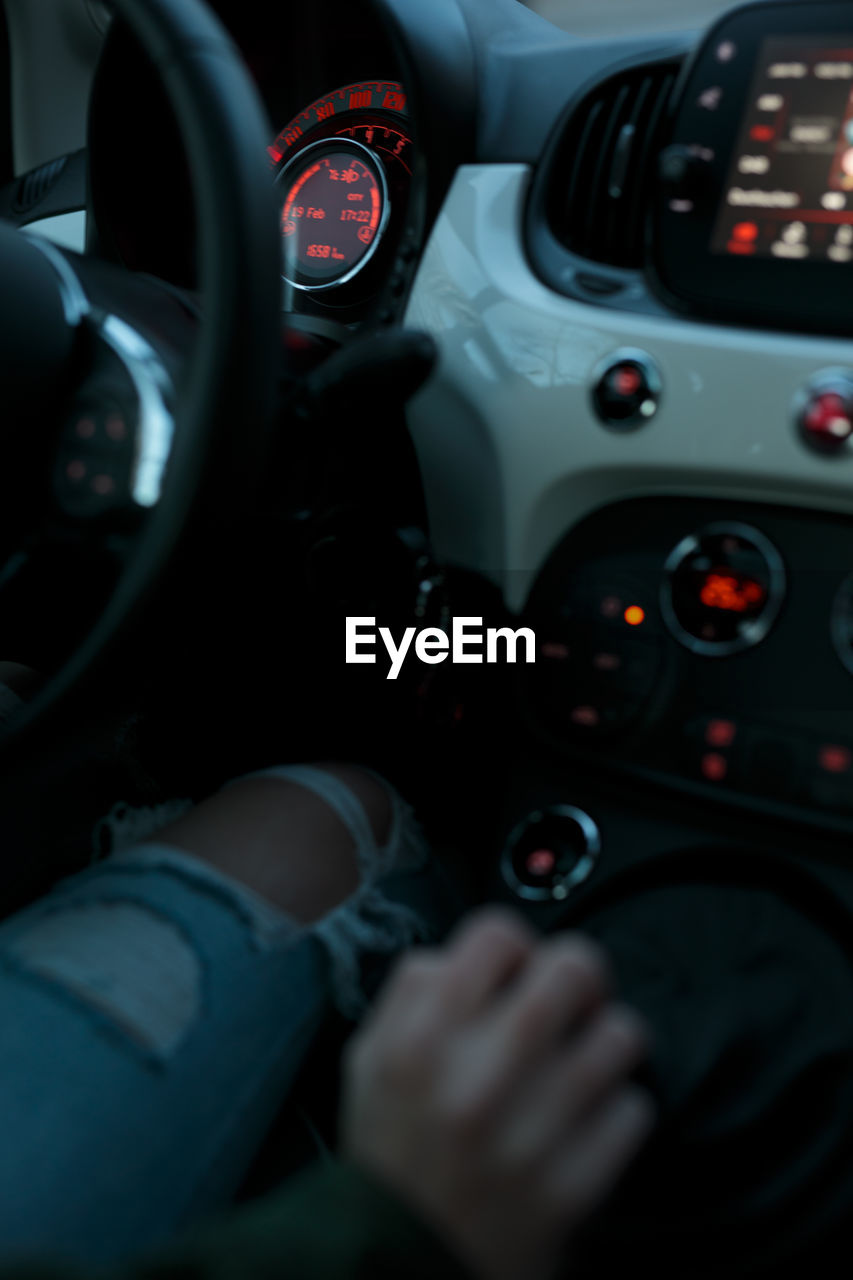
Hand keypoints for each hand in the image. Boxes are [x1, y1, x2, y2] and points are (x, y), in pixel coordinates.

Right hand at [341, 908, 653, 1279]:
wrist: (400, 1266)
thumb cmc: (391, 1154)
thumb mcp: (370, 1059)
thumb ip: (412, 992)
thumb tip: (466, 953)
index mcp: (424, 1037)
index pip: (500, 934)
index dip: (515, 947)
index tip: (517, 970)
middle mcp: (480, 1074)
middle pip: (574, 969)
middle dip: (581, 978)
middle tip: (574, 1001)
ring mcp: (533, 1131)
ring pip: (620, 1035)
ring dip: (607, 1042)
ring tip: (587, 1061)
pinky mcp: (574, 1184)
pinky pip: (632, 1110)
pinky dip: (616, 1111)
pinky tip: (588, 1121)